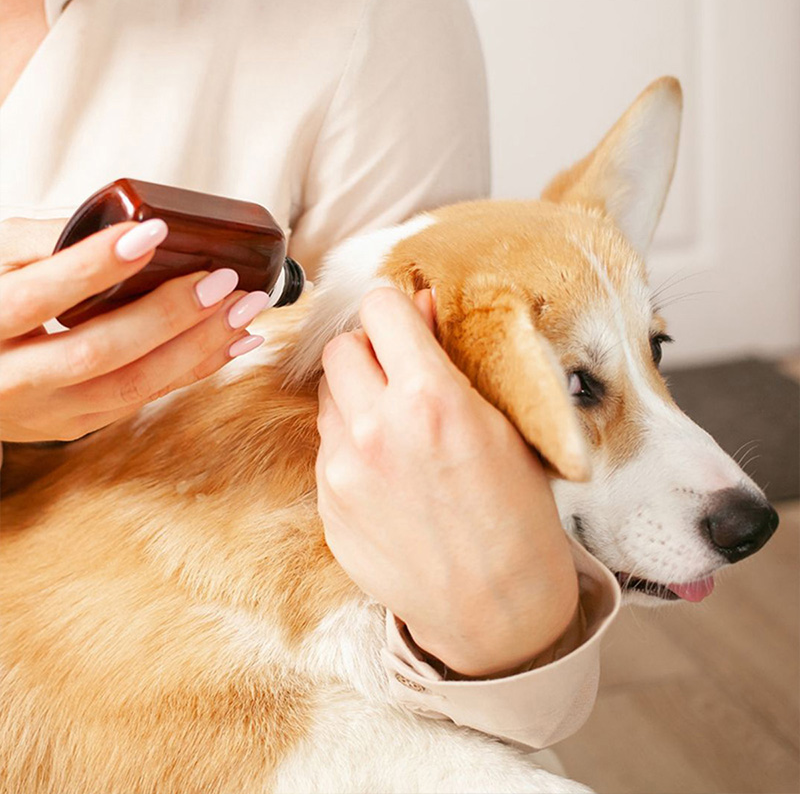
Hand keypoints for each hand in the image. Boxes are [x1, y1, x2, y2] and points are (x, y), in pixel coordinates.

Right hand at [0, 217, 267, 442]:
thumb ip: (40, 244)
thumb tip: (125, 226)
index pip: (36, 298)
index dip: (94, 267)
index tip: (154, 234)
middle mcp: (10, 381)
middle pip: (98, 352)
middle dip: (169, 315)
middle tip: (223, 281)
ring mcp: (46, 412)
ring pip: (132, 386)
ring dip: (198, 347)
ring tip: (244, 310)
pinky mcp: (76, 424)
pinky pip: (144, 399)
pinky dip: (194, 368)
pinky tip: (233, 342)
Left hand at [316, 287, 578, 677]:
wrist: (495, 608)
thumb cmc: (516, 516)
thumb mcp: (502, 425)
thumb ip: (451, 360)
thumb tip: (420, 306)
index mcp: (430, 399)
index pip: (379, 308)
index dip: (395, 311)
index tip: (406, 325)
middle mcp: (375, 430)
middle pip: (340, 348)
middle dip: (369, 352)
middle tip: (399, 376)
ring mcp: (343, 471)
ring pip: (328, 397)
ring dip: (355, 398)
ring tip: (395, 430)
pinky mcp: (327, 505)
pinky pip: (327, 448)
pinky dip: (350, 446)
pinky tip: (386, 474)